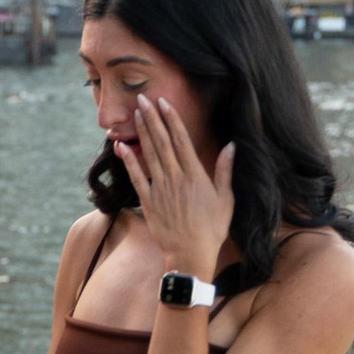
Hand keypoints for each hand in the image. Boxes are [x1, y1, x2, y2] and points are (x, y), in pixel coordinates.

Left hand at [113, 95, 233, 282]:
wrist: (191, 254)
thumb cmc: (212, 229)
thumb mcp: (225, 199)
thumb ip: (225, 170)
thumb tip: (231, 146)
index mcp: (195, 175)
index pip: (181, 140)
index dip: (171, 119)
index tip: (164, 102)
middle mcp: (176, 178)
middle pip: (162, 142)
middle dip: (152, 118)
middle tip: (143, 98)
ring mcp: (160, 189)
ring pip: (149, 154)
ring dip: (142, 133)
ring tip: (135, 113)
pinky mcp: (148, 202)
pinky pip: (136, 178)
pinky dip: (129, 161)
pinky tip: (121, 146)